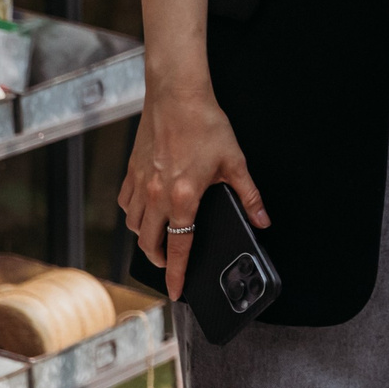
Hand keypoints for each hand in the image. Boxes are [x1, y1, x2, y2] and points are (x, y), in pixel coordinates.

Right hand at [119, 84, 268, 300]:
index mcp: (183, 198)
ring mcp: (140, 183)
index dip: (177, 274)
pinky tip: (145, 210)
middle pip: (148, 243)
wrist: (177, 95)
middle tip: (170, 265)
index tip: (175, 293)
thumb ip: (249, 196)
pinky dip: (134, 214)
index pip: (178, 248)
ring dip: (144, 237)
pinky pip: (126, 203)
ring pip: (133, 225)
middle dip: (159, 260)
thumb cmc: (206, 124)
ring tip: (159, 238)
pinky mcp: (131, 171)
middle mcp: (156, 195)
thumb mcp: (235, 162)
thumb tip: (262, 221)